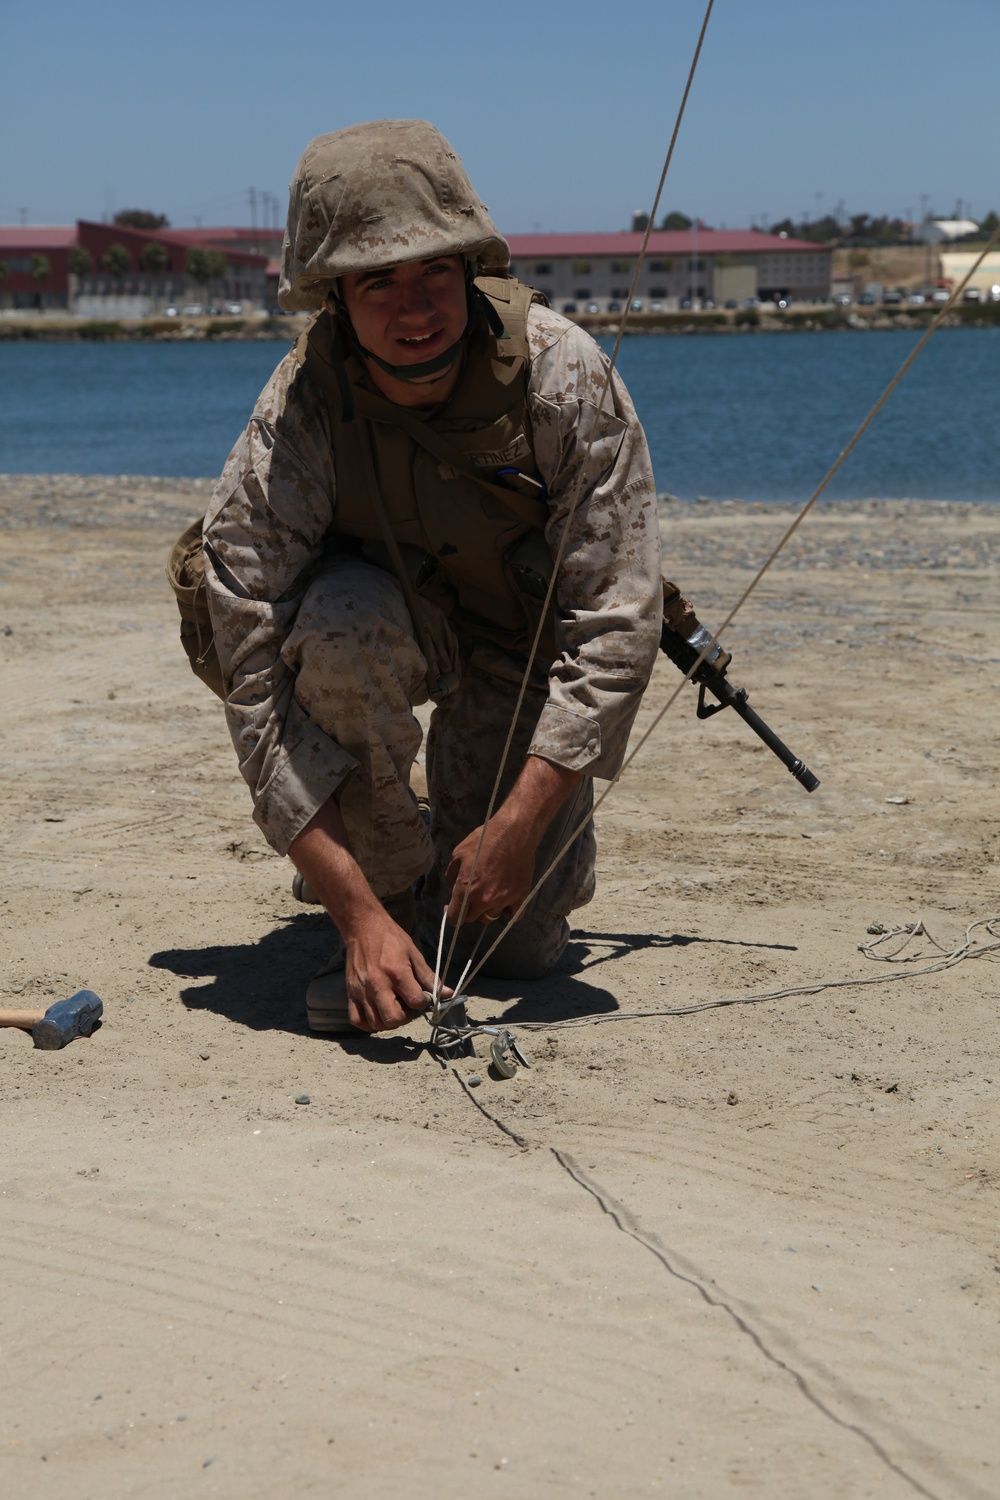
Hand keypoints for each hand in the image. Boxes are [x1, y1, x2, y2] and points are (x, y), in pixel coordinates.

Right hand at [344, 906, 449, 1032]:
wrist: (362, 926)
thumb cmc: (390, 938)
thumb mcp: (413, 953)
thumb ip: (429, 976)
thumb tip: (447, 993)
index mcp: (396, 973)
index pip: (415, 1001)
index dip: (424, 1002)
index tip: (422, 996)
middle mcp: (378, 985)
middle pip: (394, 1019)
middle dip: (406, 1017)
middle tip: (408, 1006)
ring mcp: (362, 991)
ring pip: (376, 1023)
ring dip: (389, 1021)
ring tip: (394, 1009)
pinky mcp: (350, 993)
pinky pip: (357, 1020)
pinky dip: (369, 1024)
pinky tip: (378, 1014)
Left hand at [445, 755, 582, 926]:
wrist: (514, 832)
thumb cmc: (484, 840)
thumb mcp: (458, 853)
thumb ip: (451, 876)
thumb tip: (452, 889)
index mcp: (467, 890)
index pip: (456, 918)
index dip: (451, 914)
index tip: (452, 907)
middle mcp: (485, 900)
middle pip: (472, 919)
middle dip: (468, 909)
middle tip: (471, 896)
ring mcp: (504, 900)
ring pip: (491, 917)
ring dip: (487, 909)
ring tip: (489, 895)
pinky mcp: (521, 897)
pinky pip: (513, 915)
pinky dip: (508, 911)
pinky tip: (505, 902)